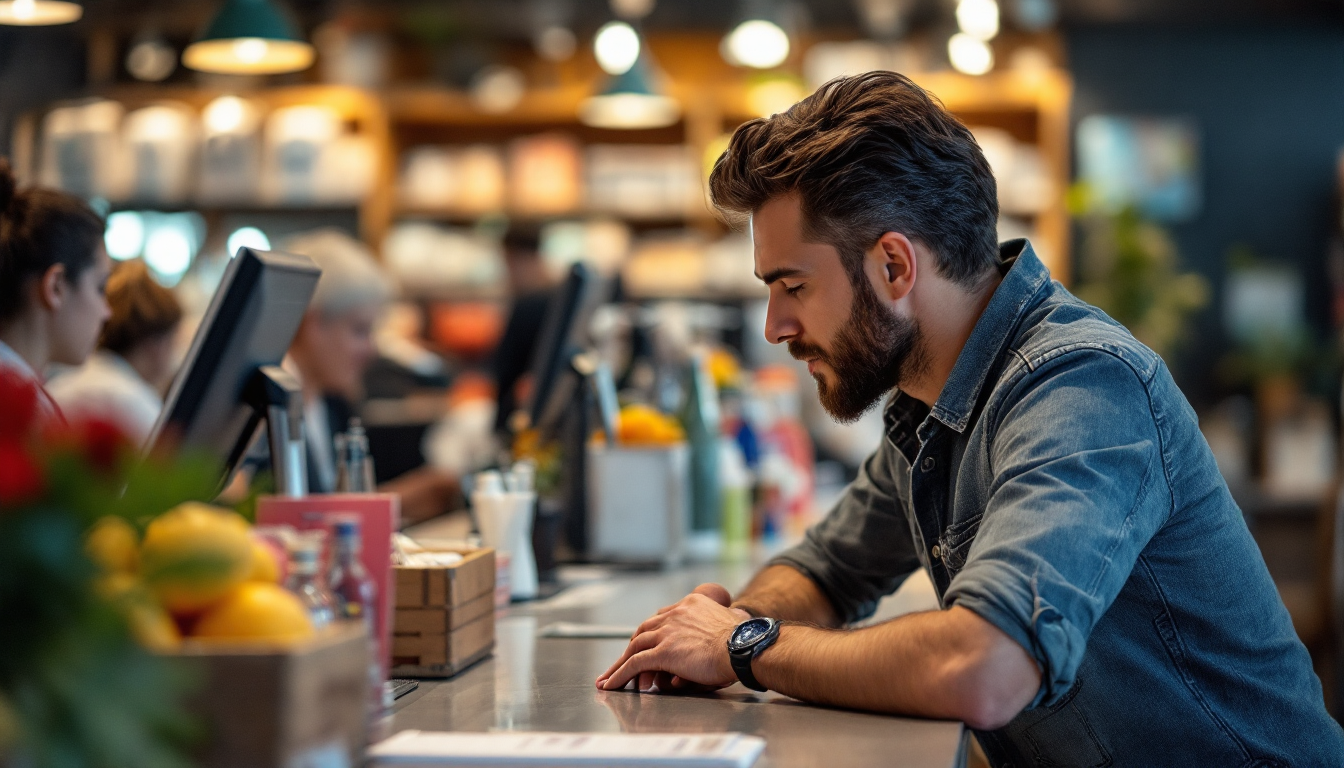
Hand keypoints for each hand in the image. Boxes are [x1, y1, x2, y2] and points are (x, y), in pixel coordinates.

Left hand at [596, 583, 751, 692]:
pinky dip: (620, 674)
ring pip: (634, 648)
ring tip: (608, 679)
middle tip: (620, 662)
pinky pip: (635, 664)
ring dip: (619, 665)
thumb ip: (722, 620)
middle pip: (643, 631)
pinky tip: (612, 685)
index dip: (649, 633)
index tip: (642, 643)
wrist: (742, 646)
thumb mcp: (731, 620)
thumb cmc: (743, 640)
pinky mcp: (663, 651)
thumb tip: (732, 622)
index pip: (661, 618)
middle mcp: (674, 614)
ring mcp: (667, 632)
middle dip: (629, 648)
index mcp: (689, 604)